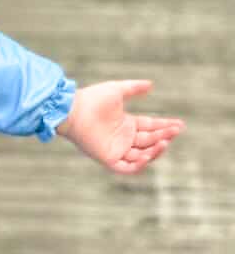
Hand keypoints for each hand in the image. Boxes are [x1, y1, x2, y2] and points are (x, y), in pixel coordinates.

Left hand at [58, 81, 184, 174]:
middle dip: (164, 136)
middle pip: (149, 141)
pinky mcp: (107, 159)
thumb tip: (151, 85)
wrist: (73, 110)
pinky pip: (126, 168)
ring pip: (142, 156)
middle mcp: (123, 138)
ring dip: (155, 151)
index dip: (165, 126)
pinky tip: (148, 154)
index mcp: (126, 124)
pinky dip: (139, 165)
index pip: (151, 128)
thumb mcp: (117, 90)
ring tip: (164, 142)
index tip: (180, 124)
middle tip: (175, 131)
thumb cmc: (92, 98)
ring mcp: (116, 149)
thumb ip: (134, 88)